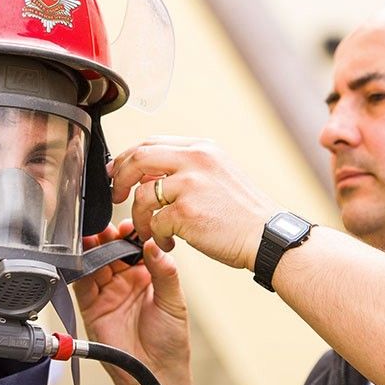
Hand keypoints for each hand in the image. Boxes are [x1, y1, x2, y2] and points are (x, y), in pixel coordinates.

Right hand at [74, 220, 191, 384]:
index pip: (136, 245)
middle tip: (106, 229)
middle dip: (108, 237)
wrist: (156, 372)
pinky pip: (82, 284)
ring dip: (92, 249)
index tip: (130, 225)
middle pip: (112, 250)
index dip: (132, 233)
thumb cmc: (170, 340)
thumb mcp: (174, 302)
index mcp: (148, 274)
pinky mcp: (92, 306)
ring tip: (93, 239)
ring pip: (95, 262)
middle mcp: (126, 279)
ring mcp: (108, 291)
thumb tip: (154, 244)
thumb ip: (164, 272)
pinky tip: (82, 259)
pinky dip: (79, 269)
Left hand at [108, 136, 279, 270]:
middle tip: (117, 196)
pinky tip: (169, 242)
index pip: (151, 143)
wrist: (267, 236)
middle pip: (138, 159)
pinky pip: (155, 222)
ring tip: (150, 230)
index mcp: (202, 148)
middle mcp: (195, 160)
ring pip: (142, 196)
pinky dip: (156, 236)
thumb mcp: (219, 174)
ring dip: (139, 217)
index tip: (118, 173)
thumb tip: (151, 173)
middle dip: (120, 179)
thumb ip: (188, 167)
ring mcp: (190, 185)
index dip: (128, 158)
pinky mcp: (186, 212)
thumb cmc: (244, 213)